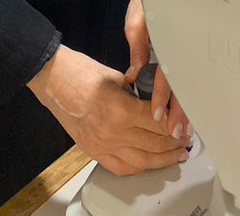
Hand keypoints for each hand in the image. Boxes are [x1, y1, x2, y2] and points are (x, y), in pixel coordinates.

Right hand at [28, 44, 190, 175]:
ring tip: (176, 155)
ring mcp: (102, 145)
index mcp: (121, 109)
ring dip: (163, 160)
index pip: (159, 123)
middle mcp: (113, 132)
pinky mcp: (93, 151)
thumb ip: (139, 92)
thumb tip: (158, 102)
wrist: (51, 79)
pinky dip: (139, 167)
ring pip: (142, 161)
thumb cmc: (80, 71)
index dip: (177, 125)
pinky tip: (150, 162)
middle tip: (187, 139)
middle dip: (175, 144)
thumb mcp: (117, 76)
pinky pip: (122, 168)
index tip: (187, 124)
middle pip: (154, 145)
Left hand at [124, 0, 192, 142]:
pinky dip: (195, 91)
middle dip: (182, 109)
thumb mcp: (140, 12)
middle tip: (176, 133)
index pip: (170, 70)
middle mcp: (188, 43)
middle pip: (186, 81)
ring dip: (190, 105)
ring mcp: (194, 44)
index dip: (164, 95)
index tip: (159, 116)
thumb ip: (138, 41)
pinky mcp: (197, 45)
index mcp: (173, 35)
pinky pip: (197, 72)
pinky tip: (194, 106)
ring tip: (185, 128)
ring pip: (193, 79)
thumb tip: (136, 72)